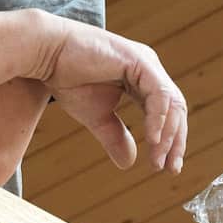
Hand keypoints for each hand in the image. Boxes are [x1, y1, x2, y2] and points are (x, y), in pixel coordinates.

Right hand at [25, 12, 187, 172]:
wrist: (46, 53)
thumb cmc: (67, 78)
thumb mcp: (96, 116)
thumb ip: (115, 137)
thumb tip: (129, 164)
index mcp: (142, 80)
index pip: (167, 113)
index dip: (169, 141)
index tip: (166, 167)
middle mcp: (150, 70)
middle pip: (176, 109)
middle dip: (175, 141)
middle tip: (169, 168)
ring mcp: (147, 63)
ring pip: (172, 103)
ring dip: (168, 134)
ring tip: (157, 159)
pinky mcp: (139, 60)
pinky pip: (159, 94)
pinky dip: (159, 118)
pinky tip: (152, 139)